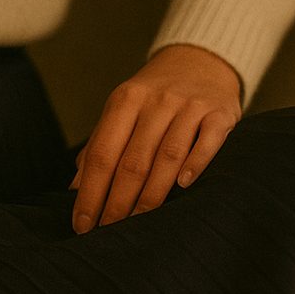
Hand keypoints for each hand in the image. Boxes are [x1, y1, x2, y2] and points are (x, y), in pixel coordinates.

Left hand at [69, 42, 242, 232]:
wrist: (201, 60)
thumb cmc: (155, 96)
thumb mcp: (123, 110)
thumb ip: (100, 145)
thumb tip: (74, 188)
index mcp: (125, 101)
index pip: (102, 154)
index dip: (90, 192)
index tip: (82, 224)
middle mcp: (156, 101)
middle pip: (132, 161)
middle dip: (117, 202)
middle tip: (109, 233)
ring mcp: (189, 105)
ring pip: (167, 156)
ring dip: (151, 195)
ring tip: (138, 224)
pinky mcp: (220, 112)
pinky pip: (207, 142)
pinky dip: (195, 164)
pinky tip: (183, 186)